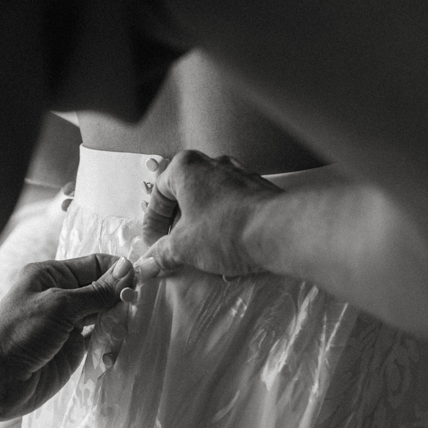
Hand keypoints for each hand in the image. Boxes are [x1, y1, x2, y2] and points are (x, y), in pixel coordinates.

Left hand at [0, 254, 134, 423]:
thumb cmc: (20, 334)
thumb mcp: (60, 306)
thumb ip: (96, 291)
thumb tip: (127, 270)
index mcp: (52, 275)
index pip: (94, 264)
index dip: (118, 270)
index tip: (142, 280)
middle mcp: (62, 296)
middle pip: (103, 289)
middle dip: (121, 296)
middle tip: (136, 306)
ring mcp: (69, 324)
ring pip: (105, 315)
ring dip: (118, 321)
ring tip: (124, 328)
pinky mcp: (74, 349)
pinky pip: (100, 340)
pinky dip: (111, 343)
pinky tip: (115, 347)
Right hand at [139, 151, 280, 279]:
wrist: (278, 231)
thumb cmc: (226, 230)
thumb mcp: (184, 246)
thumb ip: (162, 253)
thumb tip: (149, 263)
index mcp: (186, 168)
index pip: (158, 194)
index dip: (152, 222)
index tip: (153, 241)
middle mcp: (212, 164)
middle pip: (183, 193)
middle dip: (176, 222)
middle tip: (172, 246)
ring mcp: (238, 173)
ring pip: (208, 198)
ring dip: (198, 222)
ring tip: (198, 248)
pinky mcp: (257, 188)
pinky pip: (230, 203)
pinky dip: (221, 221)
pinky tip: (223, 243)